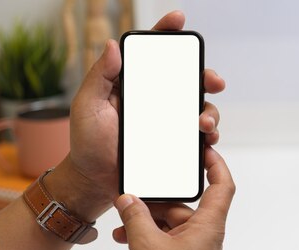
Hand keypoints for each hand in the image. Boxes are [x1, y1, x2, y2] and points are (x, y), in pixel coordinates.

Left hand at [46, 11, 225, 221]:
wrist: (94, 180)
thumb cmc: (87, 142)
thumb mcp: (86, 105)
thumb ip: (98, 75)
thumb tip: (113, 45)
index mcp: (134, 83)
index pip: (153, 53)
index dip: (166, 33)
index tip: (179, 20)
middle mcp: (156, 99)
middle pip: (187, 79)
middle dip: (205, 75)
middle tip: (212, 81)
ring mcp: (168, 122)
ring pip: (199, 107)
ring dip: (210, 111)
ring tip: (204, 123)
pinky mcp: (175, 144)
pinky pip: (198, 136)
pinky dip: (209, 135)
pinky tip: (207, 138)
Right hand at [113, 147, 234, 249]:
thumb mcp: (147, 245)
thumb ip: (136, 218)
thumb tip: (128, 201)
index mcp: (208, 228)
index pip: (222, 187)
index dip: (216, 164)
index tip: (205, 149)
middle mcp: (204, 236)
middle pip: (183, 205)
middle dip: (156, 202)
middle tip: (133, 198)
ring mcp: (193, 249)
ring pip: (170, 223)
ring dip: (146, 221)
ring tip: (123, 223)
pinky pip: (166, 239)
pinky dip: (147, 236)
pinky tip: (126, 237)